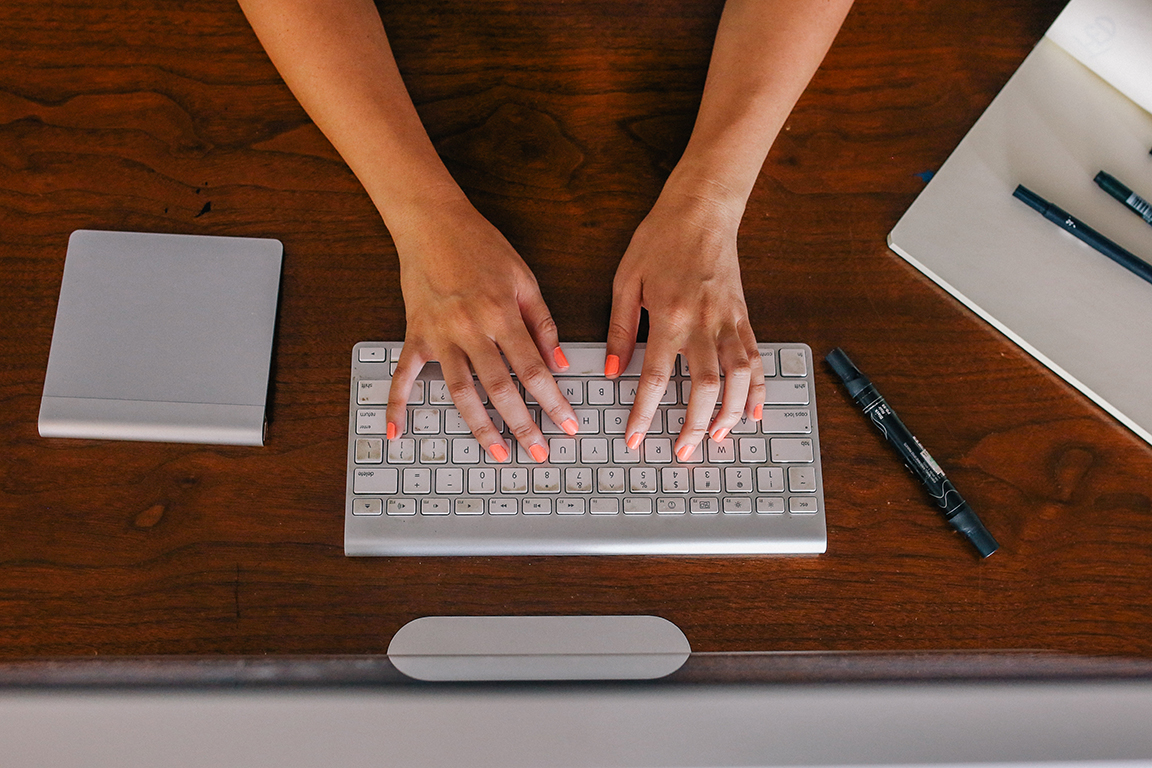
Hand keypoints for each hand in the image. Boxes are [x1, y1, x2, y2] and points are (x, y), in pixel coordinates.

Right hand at [384, 195, 577, 461]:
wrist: (432, 222)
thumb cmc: (481, 246)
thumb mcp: (524, 279)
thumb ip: (543, 324)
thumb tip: (559, 363)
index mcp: (502, 315)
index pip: (533, 370)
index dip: (553, 402)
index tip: (567, 426)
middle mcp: (471, 329)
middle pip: (499, 389)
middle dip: (522, 426)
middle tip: (539, 454)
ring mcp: (439, 335)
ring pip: (460, 392)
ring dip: (479, 427)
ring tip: (495, 453)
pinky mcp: (415, 334)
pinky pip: (403, 375)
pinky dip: (397, 404)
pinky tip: (397, 431)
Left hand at [606, 187, 764, 458]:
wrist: (702, 209)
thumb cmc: (660, 239)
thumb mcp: (626, 280)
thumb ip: (620, 328)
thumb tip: (610, 370)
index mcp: (668, 315)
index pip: (654, 377)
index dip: (644, 413)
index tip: (635, 437)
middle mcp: (703, 322)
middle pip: (704, 386)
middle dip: (694, 424)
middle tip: (684, 451)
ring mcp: (729, 320)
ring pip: (738, 377)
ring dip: (731, 412)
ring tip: (718, 437)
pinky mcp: (744, 316)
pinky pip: (756, 358)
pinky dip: (757, 388)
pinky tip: (754, 411)